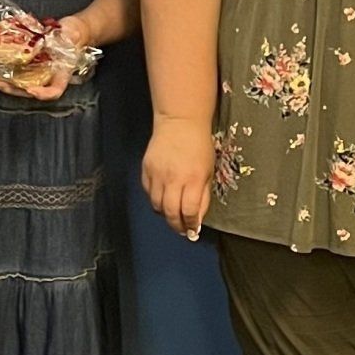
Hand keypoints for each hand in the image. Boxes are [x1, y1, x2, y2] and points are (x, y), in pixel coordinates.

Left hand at [0, 17, 88, 101]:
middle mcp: (49, 76)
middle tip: (0, 85)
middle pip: (32, 90)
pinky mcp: (32, 64)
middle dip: (15, 90)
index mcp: (62, 74)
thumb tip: (43, 42)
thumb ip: (59, 39)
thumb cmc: (74, 35)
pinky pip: (19, 72)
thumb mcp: (69, 35)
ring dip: (8, 84)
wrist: (72, 31)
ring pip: (23, 84)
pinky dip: (8, 72)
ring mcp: (40, 72)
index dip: (43, 94)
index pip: (55, 90)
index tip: (31, 90)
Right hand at [142, 115, 215, 239]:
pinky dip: (156, 200)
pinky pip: (148, 193)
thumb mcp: (208, 172)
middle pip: (171, 213)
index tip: (193, 231)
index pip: (190, 211)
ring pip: (157, 206)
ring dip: (165, 214)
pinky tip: (164, 199)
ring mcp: (157, 174)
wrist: (179, 123)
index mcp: (193, 179)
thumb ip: (203, 197)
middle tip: (182, 230)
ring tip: (173, 215)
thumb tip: (197, 219)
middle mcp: (173, 179)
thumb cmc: (199, 146)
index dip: (191, 225)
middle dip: (177, 226)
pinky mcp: (146, 170)